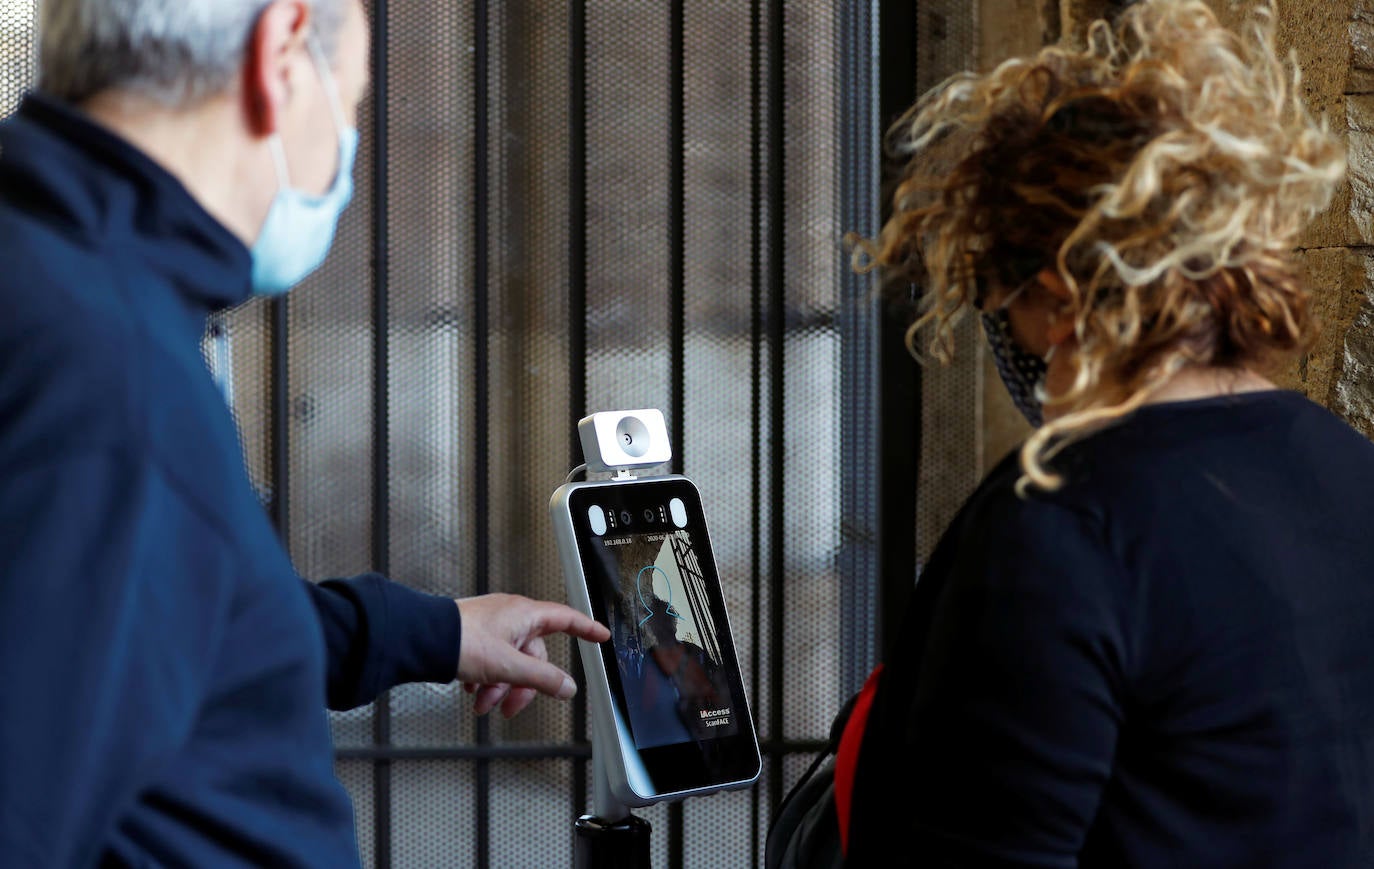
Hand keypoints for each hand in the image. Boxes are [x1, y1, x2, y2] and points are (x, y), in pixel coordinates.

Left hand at [455, 593, 609, 718]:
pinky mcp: (474, 636)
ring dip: (500, 688)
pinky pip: (490, 661)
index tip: (600, 636)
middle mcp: (510, 617)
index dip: (586, 629)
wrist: (421, 639)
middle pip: (533, 655)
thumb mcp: (508, 666)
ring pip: (509, 662)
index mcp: (524, 615)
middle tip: (510, 707)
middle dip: (522, 685)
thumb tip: (567, 687)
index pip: (566, 619)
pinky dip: (485, 680)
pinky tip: (472, 691)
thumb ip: (541, 678)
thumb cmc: (460, 641)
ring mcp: (491, 626)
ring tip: (483, 705)